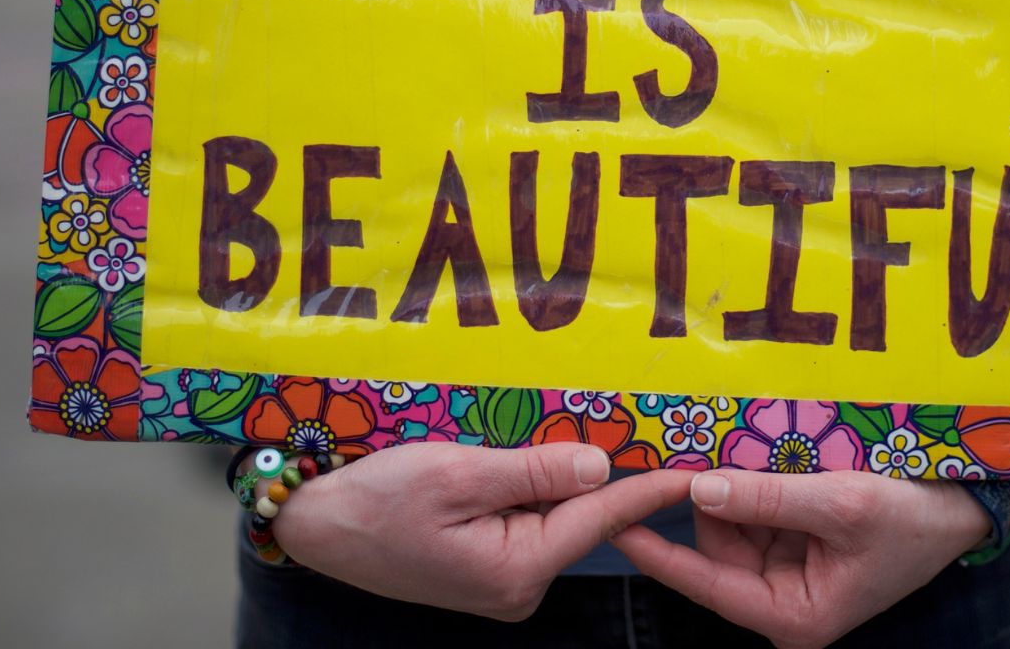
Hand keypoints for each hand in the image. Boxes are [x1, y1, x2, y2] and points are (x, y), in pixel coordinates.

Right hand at [272, 441, 677, 620]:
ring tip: (590, 428)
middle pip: (579, 516)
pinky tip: (534, 454)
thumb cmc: (375, 498)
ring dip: (564, 476)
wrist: (315, 523)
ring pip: (554, 515)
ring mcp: (502, 580)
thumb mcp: (456, 473)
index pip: (600, 519)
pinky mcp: (486, 565)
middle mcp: (518, 585)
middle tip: (646, 424)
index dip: (649, 487)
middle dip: (606, 472)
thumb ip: (533, 471)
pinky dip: (534, 486)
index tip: (695, 467)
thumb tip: (602, 468)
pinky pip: (527, 518)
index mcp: (516, 569)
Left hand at [608, 469, 991, 648]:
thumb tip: (700, 488)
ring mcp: (789, 569)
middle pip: (715, 545)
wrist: (964, 508)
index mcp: (792, 615)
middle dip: (710, 497)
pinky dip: (755, 479)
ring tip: (753, 442)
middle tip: (700, 444)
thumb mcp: (841, 505)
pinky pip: (756, 506)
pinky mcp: (796, 540)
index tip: (612, 519)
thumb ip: (769, 497)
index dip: (655, 549)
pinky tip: (765, 450)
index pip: (705, 583)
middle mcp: (784, 598)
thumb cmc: (913, 517)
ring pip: (731, 521)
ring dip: (736, 481)